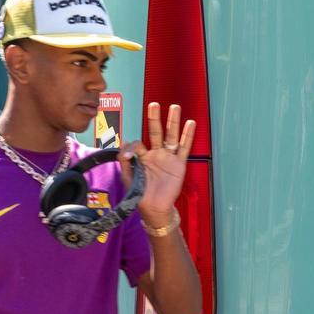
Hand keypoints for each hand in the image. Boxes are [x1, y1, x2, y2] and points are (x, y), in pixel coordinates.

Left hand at [120, 102, 195, 226]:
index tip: (129, 154)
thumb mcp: (129, 178)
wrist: (154, 208)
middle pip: (155, 132)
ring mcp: (168, 158)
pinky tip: (190, 124)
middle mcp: (156, 154)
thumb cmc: (141, 194)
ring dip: (173, 122)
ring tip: (175, 107)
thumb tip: (123, 150)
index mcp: (142, 156)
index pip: (138, 143)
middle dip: (155, 118)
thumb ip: (125, 163)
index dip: (133, 146)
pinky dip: (187, 136)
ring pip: (171, 136)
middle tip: (154, 105)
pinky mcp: (179, 164)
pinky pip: (184, 148)